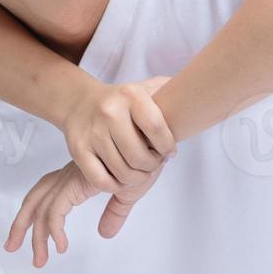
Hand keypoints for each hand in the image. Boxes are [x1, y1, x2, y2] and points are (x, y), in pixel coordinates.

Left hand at [4, 158, 165, 265]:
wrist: (151, 142)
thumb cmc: (144, 158)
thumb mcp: (127, 192)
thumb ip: (114, 213)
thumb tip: (105, 233)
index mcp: (77, 173)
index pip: (46, 193)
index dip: (33, 213)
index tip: (31, 235)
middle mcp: (69, 174)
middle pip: (35, 199)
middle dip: (21, 223)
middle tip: (11, 246)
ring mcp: (71, 178)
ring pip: (42, 209)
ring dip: (37, 236)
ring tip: (39, 260)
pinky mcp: (77, 183)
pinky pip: (57, 210)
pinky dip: (55, 229)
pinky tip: (61, 245)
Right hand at [60, 76, 175, 194]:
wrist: (80, 102)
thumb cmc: (123, 101)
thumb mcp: (147, 87)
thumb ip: (172, 88)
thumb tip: (195, 94)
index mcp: (131, 95)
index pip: (156, 128)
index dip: (167, 146)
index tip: (170, 152)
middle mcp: (110, 112)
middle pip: (139, 156)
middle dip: (152, 166)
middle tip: (154, 164)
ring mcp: (92, 131)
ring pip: (122, 171)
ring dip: (136, 178)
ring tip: (141, 171)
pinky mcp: (78, 149)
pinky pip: (101, 180)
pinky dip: (115, 186)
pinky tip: (121, 177)